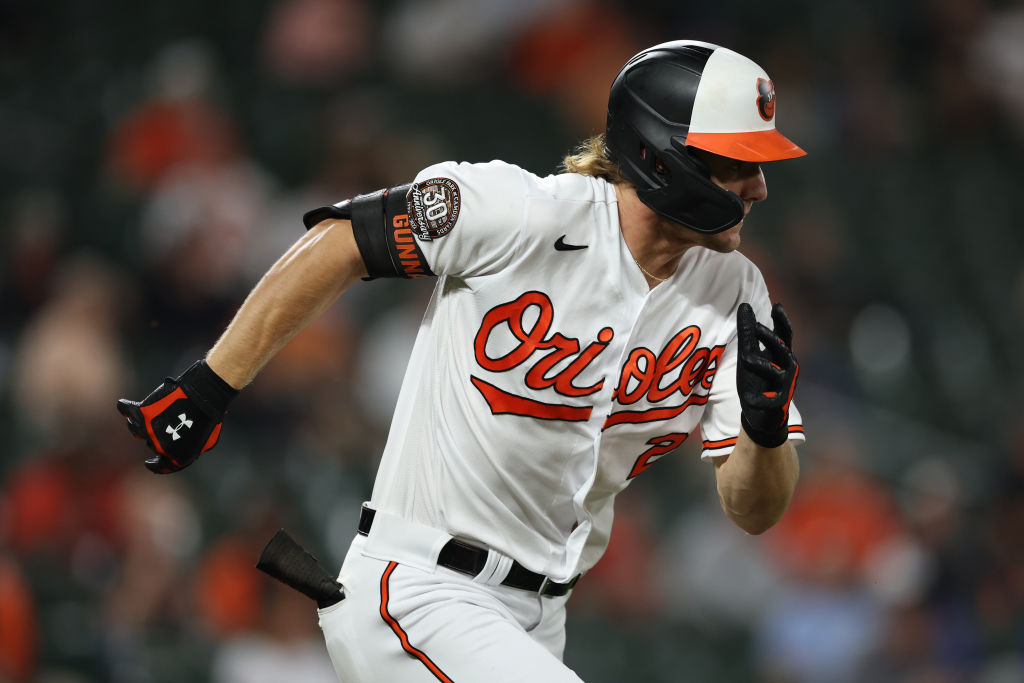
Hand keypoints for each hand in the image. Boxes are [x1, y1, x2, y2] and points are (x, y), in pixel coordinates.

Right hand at [116, 360, 237, 473]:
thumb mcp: (208, 440)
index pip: (160, 466)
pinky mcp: (142, 412)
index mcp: (177, 457)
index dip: (155, 465)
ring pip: (135, 429)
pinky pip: (126, 410)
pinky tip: (125, 404)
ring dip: (140, 423)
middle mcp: (159, 447)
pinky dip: (125, 407)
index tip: (149, 463)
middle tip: (166, 422)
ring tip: (149, 413)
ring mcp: (149, 430)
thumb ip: (193, 449)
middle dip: (157, 436)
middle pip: (150, 444)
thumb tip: (183, 450)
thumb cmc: (210, 417)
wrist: (204, 395)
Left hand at [736, 302, 798, 447]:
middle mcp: (787, 367)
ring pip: (775, 372)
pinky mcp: (778, 404)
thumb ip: (748, 333)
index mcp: (781, 354)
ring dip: (760, 364)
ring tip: (744, 358)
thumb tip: (745, 306)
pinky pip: (769, 400)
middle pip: (781, 349)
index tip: (776, 306)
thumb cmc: (757, 379)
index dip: (782, 321)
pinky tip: (747, 399)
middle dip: (769, 338)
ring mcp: (785, 385)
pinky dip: (757, 399)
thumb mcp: (750, 354)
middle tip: (756, 327)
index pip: (784, 334)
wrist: (762, 414)